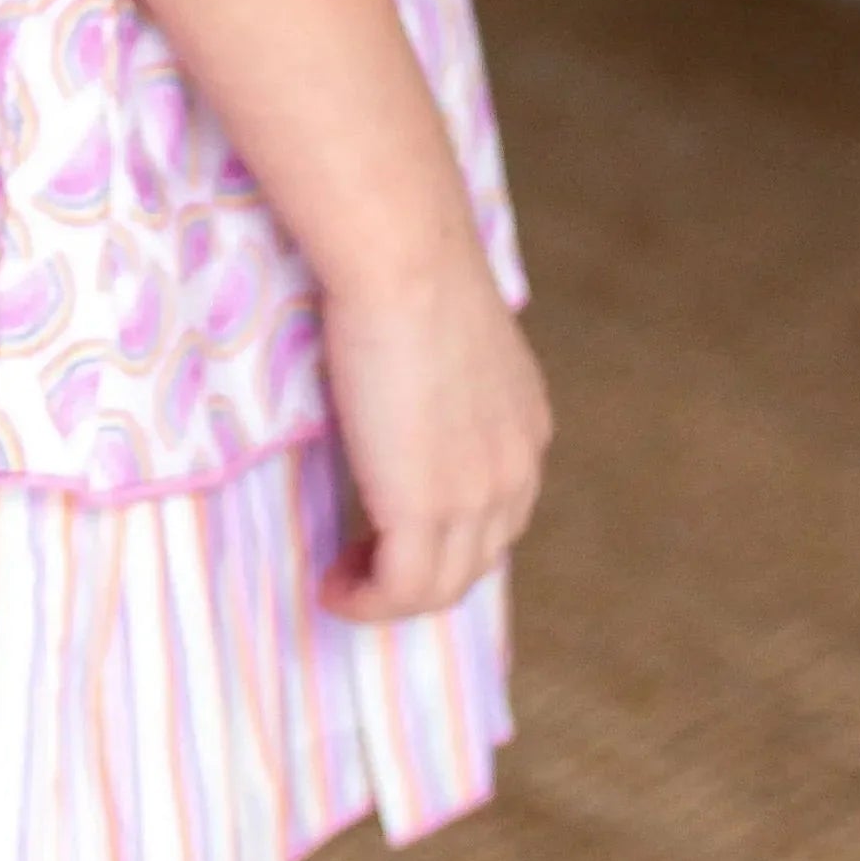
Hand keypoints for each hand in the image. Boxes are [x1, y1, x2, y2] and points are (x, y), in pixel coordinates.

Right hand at [313, 248, 551, 627]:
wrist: (403, 258)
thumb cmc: (406, 269)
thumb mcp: (446, 338)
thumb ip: (441, 382)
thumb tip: (398, 396)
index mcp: (525, 425)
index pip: (499, 512)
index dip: (448, 533)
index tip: (392, 528)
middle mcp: (517, 468)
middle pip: (476, 559)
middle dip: (420, 572)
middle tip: (361, 561)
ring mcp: (479, 495)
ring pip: (441, 586)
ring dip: (388, 595)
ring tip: (342, 579)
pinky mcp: (429, 510)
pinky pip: (403, 591)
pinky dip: (367, 602)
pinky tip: (333, 587)